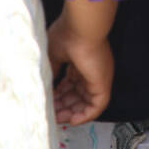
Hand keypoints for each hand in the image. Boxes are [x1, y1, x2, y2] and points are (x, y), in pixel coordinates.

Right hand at [48, 1, 116, 124]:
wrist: (81, 27)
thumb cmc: (67, 34)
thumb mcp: (52, 54)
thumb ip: (51, 71)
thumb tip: (45, 84)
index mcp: (79, 61)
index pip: (70, 83)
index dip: (59, 95)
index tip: (48, 102)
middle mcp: (90, 70)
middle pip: (77, 95)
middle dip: (63, 106)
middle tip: (50, 114)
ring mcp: (97, 77)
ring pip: (86, 102)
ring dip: (72, 113)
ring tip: (58, 119)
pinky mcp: (103, 83)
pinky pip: (97, 106)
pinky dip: (85, 116)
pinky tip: (72, 120)